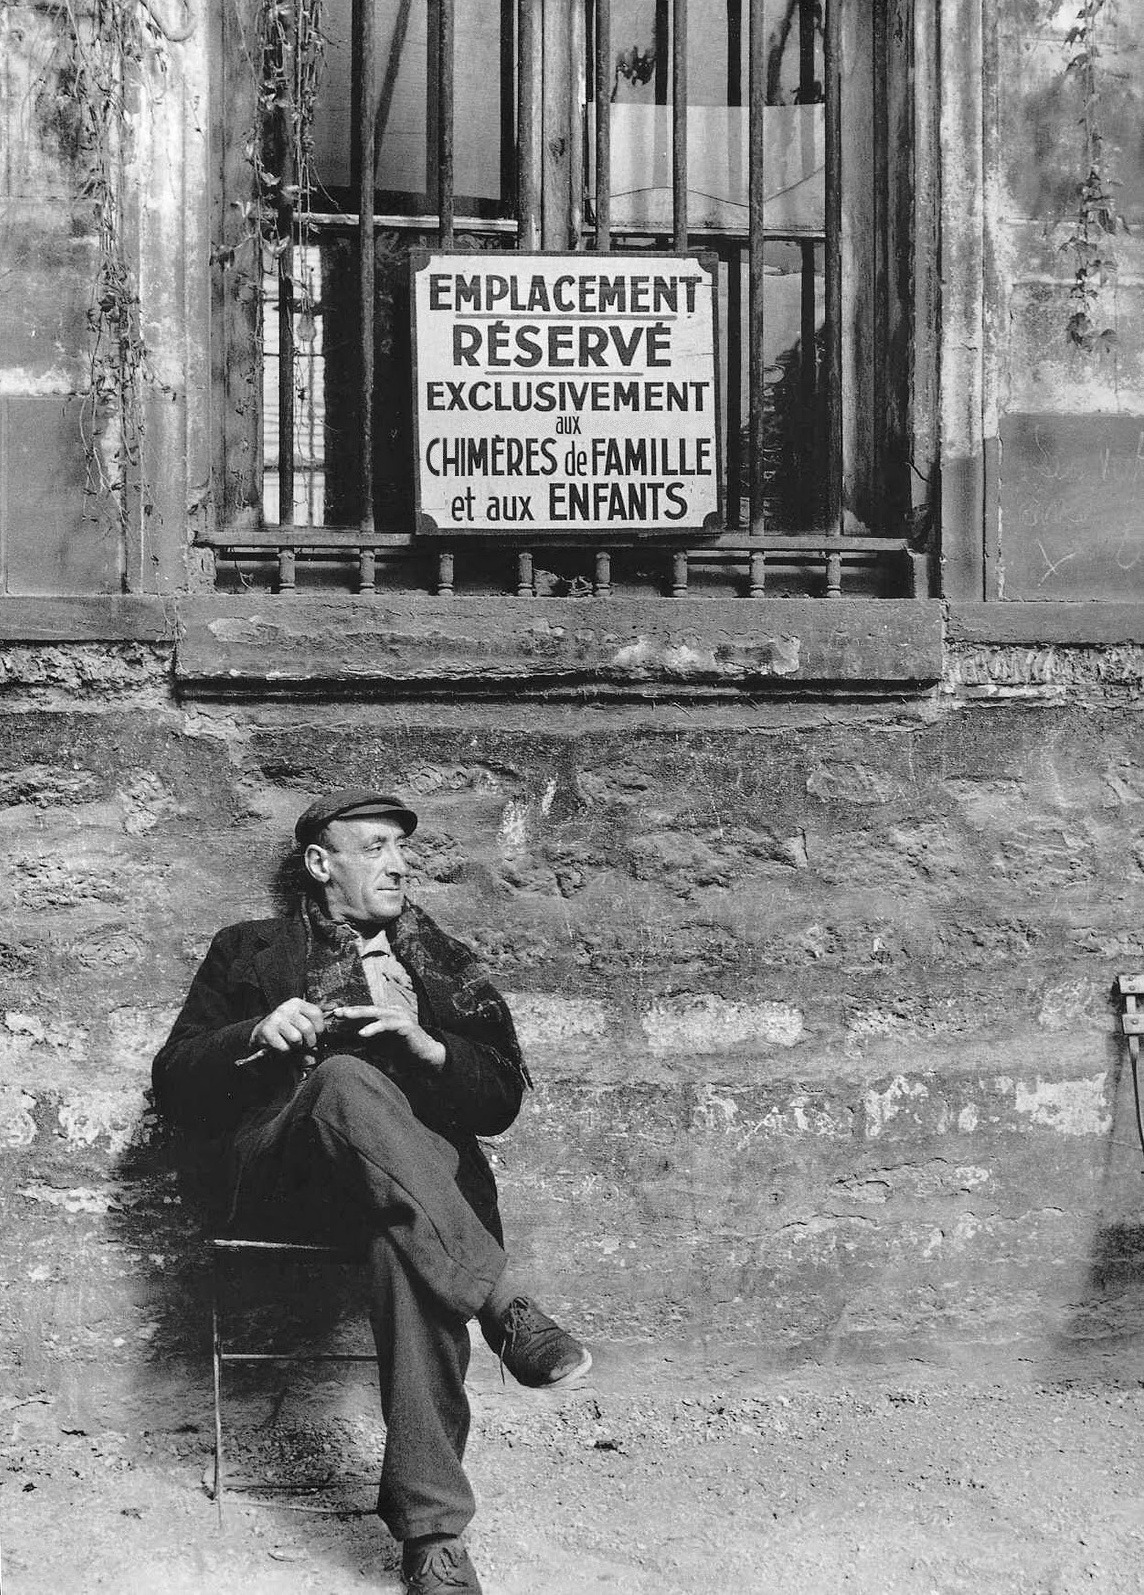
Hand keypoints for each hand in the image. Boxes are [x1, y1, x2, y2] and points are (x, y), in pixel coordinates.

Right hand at [250, 998, 326, 1053]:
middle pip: (307, 1028)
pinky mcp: (267, 1031)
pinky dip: (285, 1052)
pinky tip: (282, 1047)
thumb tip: (334, 1009)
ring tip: (293, 1045)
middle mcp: (286, 1008)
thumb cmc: (287, 1026)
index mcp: (297, 1003)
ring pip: (296, 1038)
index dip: (320, 1028)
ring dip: (297, 1047)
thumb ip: (316, 1019)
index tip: (317, 1035)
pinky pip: (284, 1047)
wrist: (262, 1030)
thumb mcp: (301, 1018)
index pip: (316, 1014)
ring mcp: (276, 1019)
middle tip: (306, 1044)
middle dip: (310, 1041)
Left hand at [328, 1005, 446, 1071]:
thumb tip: (346, 1042)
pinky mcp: (405, 1026)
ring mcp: (399, 1017)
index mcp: (385, 1015)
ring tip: (345, 1016)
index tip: (333, 1015)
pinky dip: (373, 1028)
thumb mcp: (379, 1046)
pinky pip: (386, 1025)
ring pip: (375, 1012)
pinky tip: (362, 1033)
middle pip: (367, 1009)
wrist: (425, 1058)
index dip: (349, 1013)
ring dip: (359, 1014)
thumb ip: (366, 1042)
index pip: (364, 1012)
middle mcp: (392, 1012)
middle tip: (336, 1012)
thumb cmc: (402, 1052)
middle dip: (351, 1010)